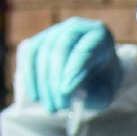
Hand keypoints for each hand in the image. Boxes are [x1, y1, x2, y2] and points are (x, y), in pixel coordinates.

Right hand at [15, 17, 136, 115]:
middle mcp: (76, 28)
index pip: (84, 50)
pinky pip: (28, 55)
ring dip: (44, 83)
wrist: (91, 72)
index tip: (66, 92)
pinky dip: (30, 77)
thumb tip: (74, 93)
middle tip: (60, 106)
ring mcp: (54, 31)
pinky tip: (36, 96)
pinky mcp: (37, 40)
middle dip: (57, 81)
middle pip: (61, 49)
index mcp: (99, 35)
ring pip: (43, 53)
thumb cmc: (101, 81)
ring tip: (52, 107)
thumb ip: (97, 95)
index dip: (73, 71)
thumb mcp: (108, 91)